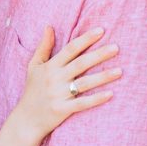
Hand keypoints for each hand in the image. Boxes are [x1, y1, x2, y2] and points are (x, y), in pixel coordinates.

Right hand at [17, 26, 120, 142]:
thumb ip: (43, 46)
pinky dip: (96, 99)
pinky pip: (82, 104)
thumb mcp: (34, 66)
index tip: (100, 31)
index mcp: (50, 67)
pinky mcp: (63, 110)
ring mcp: (59, 95)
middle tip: (116, 48)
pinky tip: (110, 94)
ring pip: (84, 83)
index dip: (85, 39)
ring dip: (102, 77)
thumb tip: (49, 26)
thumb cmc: (32, 90)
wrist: (26, 119)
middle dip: (98, 55)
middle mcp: (55, 79)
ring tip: (120, 71)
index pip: (70, 49)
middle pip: (80, 64)